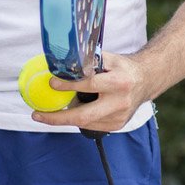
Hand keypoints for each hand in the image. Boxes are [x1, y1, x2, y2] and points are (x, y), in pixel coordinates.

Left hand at [33, 52, 151, 132]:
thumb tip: (61, 63)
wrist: (146, 80)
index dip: (69, 85)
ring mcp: (120, 117)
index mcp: (119, 82)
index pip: (90, 84)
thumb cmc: (122, 67)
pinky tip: (70, 112)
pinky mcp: (118, 125)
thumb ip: (88, 62)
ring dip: (66, 117)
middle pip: (85, 115)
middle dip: (58, 117)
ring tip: (50, 111)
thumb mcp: (108, 59)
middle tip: (37, 115)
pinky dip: (78, 119)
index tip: (51, 83)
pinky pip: (91, 125)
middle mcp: (120, 102)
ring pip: (86, 122)